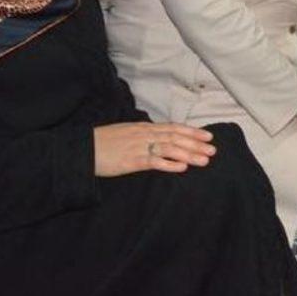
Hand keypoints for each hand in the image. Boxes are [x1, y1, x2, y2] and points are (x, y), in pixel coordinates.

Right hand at [93, 122, 215, 176]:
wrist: (83, 149)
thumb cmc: (104, 142)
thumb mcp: (127, 133)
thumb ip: (144, 134)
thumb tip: (161, 137)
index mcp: (144, 127)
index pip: (173, 128)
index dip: (192, 131)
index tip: (209, 135)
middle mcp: (144, 135)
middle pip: (175, 138)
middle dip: (196, 144)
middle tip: (213, 150)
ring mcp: (138, 147)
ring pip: (169, 148)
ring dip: (188, 154)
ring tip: (204, 160)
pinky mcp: (131, 161)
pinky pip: (153, 162)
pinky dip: (169, 164)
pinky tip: (182, 168)